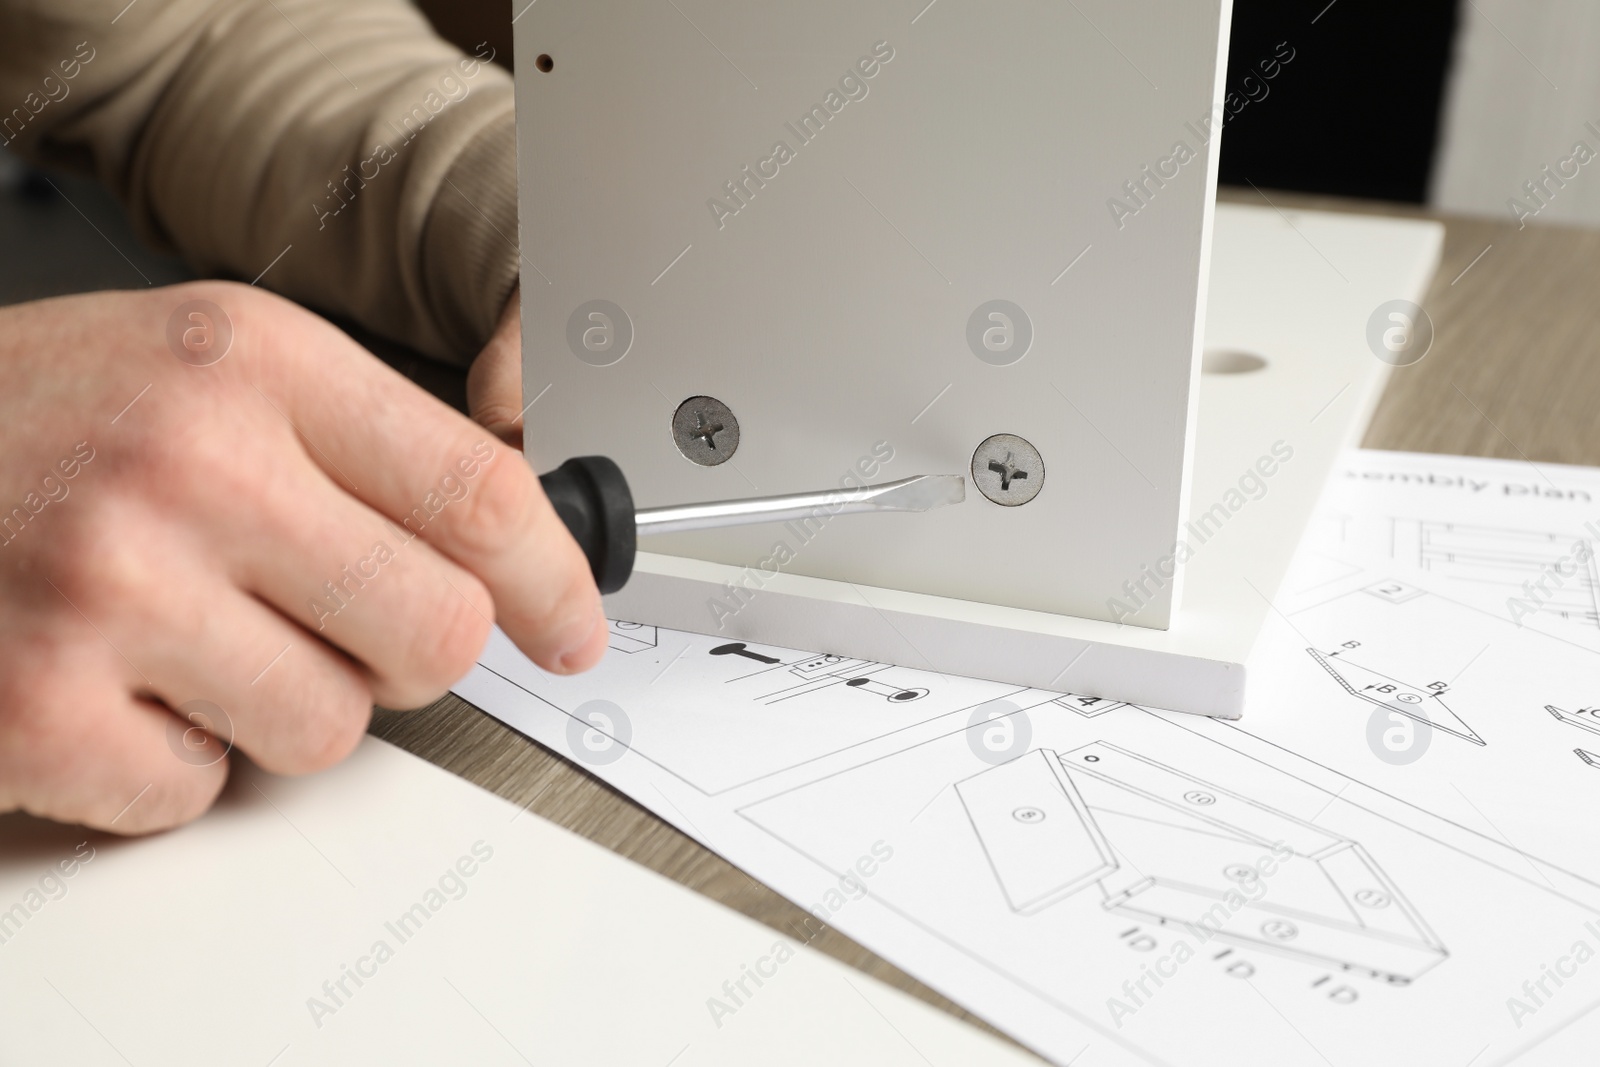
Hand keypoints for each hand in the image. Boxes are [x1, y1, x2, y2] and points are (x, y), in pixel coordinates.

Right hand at [0, 282, 607, 833]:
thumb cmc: (34, 421)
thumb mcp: (203, 370)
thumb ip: (359, 445)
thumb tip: (512, 545)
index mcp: (250, 361)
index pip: (476, 491)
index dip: (552, 576)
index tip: (573, 625)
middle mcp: (189, 466)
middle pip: (434, 632)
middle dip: (409, 655)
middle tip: (342, 629)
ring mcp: (107, 591)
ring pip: (330, 730)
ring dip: (280, 706)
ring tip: (190, 639)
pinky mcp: (38, 710)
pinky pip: (200, 793)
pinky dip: (169, 762)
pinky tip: (113, 687)